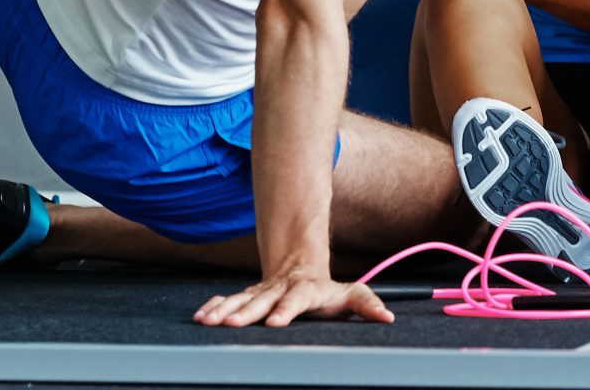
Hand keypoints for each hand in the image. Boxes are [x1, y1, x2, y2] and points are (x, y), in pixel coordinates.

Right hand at [193, 270, 391, 327]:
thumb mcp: (351, 294)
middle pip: (262, 300)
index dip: (285, 310)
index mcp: (306, 289)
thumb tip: (388, 317)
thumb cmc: (328, 289)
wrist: (301, 265)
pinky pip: (229, 299)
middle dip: (246, 312)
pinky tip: (201, 316)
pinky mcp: (248, 295)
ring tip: (208, 322)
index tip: (274, 323)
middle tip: (230, 324)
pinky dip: (215, 306)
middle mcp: (281, 289)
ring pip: (242, 299)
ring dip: (224, 309)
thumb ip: (367, 304)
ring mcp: (263, 291)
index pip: (296, 299)